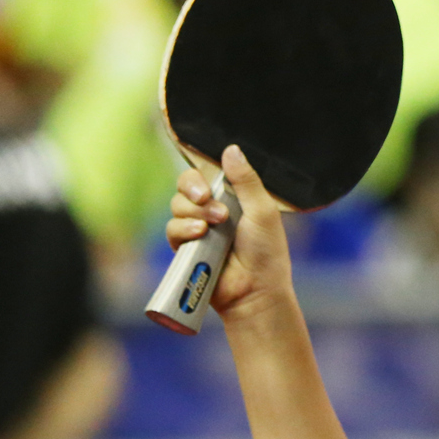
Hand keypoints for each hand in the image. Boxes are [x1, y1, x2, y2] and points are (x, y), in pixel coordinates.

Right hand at [165, 145, 293, 322]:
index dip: (199, 177)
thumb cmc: (266, 251)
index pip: (204, 176)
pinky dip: (182, 229)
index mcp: (232, 198)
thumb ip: (245, 180)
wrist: (256, 289)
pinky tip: (198, 235)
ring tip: (212, 227)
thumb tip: (231, 149)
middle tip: (209, 205)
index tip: (207, 187)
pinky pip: (171, 230)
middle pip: (185, 188)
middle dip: (193, 193)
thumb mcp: (262, 210)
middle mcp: (212, 211)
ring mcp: (197, 230)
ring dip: (192, 213)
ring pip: (176, 207)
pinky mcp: (185, 249)